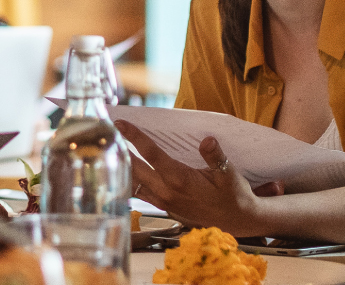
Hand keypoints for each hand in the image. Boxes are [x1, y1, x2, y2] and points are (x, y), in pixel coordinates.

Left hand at [118, 122, 268, 237]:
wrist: (236, 220)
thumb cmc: (233, 195)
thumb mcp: (229, 174)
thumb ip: (216, 157)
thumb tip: (208, 140)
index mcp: (180, 180)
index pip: (152, 154)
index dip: (135, 137)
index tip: (121, 123)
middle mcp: (167, 192)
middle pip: (135, 167)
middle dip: (120, 147)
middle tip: (108, 129)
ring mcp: (163, 201)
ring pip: (134, 182)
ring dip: (123, 164)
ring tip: (111, 146)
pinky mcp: (164, 206)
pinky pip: (140, 193)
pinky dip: (130, 180)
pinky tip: (125, 169)